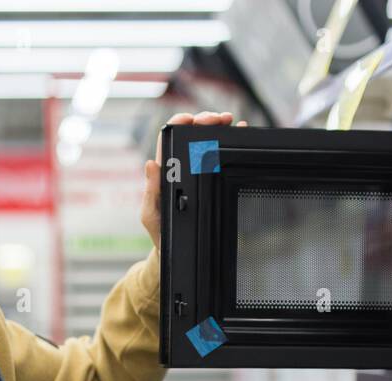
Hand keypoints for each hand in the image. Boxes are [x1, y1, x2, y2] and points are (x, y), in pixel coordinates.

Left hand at [141, 110, 247, 249]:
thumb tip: (151, 164)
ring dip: (219, 128)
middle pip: (192, 135)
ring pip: (207, 142)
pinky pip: (219, 157)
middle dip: (205, 121)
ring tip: (231, 122)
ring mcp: (196, 172)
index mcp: (165, 172)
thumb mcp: (151, 215)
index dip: (180, 122)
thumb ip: (150, 191)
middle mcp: (180, 168)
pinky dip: (231, 142)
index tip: (192, 118)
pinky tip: (241, 132)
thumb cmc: (160, 233)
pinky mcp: (209, 179)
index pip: (170, 138)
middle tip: (219, 119)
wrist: (177, 251)